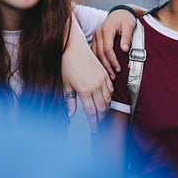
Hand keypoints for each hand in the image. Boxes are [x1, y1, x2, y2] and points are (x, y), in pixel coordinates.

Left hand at [63, 15, 113, 131]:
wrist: (74, 48)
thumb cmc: (67, 66)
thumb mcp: (66, 85)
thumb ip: (70, 101)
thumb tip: (71, 114)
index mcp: (84, 91)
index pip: (92, 112)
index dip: (94, 123)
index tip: (94, 129)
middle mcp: (95, 86)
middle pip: (102, 108)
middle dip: (101, 118)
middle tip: (98, 124)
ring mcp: (102, 80)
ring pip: (108, 100)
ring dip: (106, 109)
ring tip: (102, 115)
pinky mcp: (105, 74)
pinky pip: (111, 90)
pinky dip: (109, 98)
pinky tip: (105, 101)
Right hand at [91, 9, 135, 79]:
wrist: (121, 12)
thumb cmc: (126, 19)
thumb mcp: (129, 26)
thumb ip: (127, 37)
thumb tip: (125, 49)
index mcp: (106, 30)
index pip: (107, 49)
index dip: (112, 60)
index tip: (118, 69)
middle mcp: (98, 33)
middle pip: (100, 53)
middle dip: (107, 66)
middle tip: (114, 76)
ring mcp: (95, 35)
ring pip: (96, 53)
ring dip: (102, 64)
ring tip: (109, 74)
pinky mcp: (96, 37)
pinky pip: (94, 51)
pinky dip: (98, 60)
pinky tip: (103, 67)